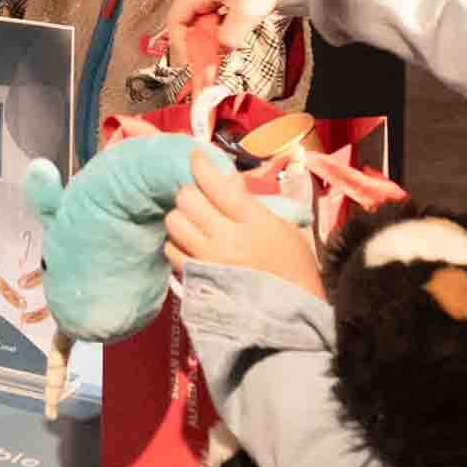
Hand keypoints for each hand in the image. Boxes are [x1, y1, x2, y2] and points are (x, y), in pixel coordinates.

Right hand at [156, 0, 279, 83]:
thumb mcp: (245, 13)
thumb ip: (229, 35)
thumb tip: (221, 49)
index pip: (176, 18)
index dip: (178, 40)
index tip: (189, 60)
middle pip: (187, 21)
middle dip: (192, 42)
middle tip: (203, 60)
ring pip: (201, 21)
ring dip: (205, 39)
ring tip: (215, 54)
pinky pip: (214, 19)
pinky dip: (217, 32)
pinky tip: (227, 41)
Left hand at [165, 147, 325, 299]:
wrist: (293, 309)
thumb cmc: (293, 264)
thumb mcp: (281, 225)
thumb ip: (250, 201)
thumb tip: (225, 178)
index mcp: (253, 220)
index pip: (216, 184)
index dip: (200, 165)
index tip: (195, 157)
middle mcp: (228, 238)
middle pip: (188, 199)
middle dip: (190, 192)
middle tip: (199, 197)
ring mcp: (210, 260)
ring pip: (174, 223)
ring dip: (181, 216)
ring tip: (194, 221)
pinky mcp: (199, 279)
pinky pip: (172, 251)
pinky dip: (176, 242)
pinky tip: (189, 243)